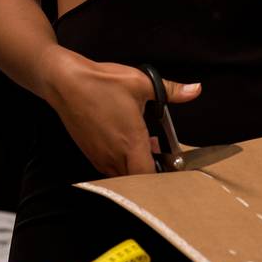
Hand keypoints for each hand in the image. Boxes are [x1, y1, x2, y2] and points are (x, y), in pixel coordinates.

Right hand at [44, 51, 201, 176]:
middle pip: (137, 179)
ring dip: (135, 166)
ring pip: (122, 174)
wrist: (65, 82)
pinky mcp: (90, 152)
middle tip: (162, 156)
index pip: (149, 176)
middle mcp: (114, 155)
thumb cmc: (101, 82)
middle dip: (151, 170)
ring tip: (145, 146)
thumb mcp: (141, 82)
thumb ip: (171, 91)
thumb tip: (195, 90)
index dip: (164, 176)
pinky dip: (121, 161)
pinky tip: (126, 141)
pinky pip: (109, 167)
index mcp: (131, 142)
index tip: (173, 165)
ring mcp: (100, 156)